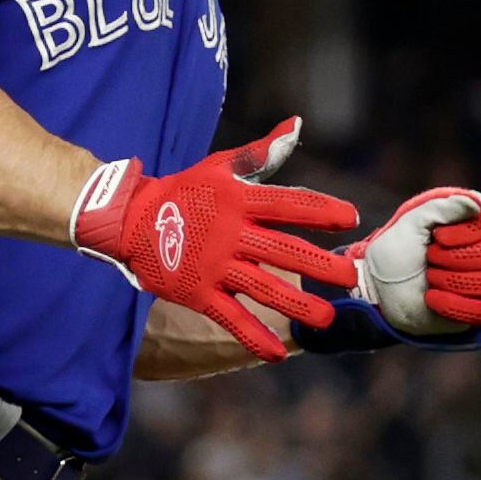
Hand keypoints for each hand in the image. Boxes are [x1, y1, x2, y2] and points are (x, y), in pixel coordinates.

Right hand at [71, 118, 359, 362]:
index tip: (351, 218)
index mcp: (238, 200)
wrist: (129, 221)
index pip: (287, 203)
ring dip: (297, 304)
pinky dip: (253, 336)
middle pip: (282, 250)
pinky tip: (277, 354)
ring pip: (263, 287)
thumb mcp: (219, 167)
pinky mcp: (198, 293)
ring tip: (326, 318)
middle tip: (350, 277)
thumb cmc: (184, 192)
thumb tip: (295, 125)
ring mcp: (214, 266)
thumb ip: (261, 154)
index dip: (320, 210)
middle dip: (319, 264)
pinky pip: (231, 318)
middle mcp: (230, 234)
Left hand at [351, 188, 480, 336]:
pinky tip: (431, 298)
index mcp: (474, 226)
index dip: (469, 230)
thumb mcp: (413, 222)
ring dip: (451, 280)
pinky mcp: (476, 312)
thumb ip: (443, 207)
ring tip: (429, 278)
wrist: (378, 288)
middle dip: (454, 257)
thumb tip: (478, 202)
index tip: (438, 235)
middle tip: (429, 258)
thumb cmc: (398, 251)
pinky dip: (451, 304)